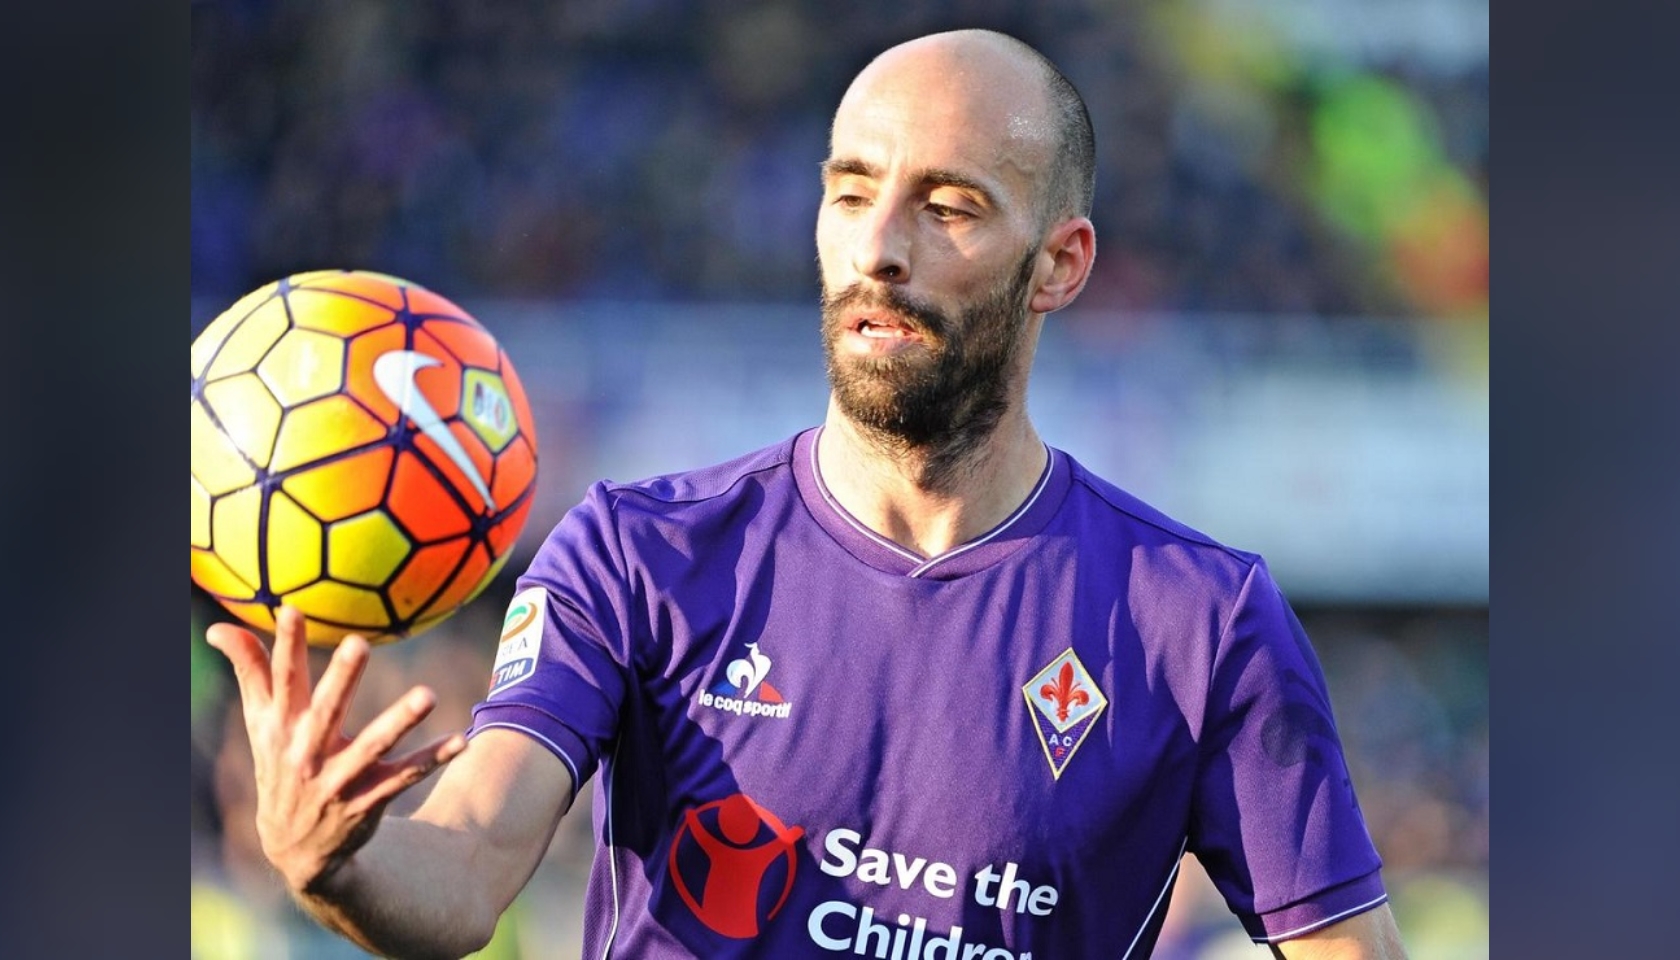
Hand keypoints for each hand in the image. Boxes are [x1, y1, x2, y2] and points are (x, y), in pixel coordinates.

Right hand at [206, 606, 467, 893]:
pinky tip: (460, 740)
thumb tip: (217, 626)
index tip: (292, 610)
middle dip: (341, 678)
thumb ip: (250, 672)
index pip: (282, 680)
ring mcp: (337, 780)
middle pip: (326, 710)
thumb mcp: (260, 723)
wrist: (293, 848)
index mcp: (282, 727)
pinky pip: (403, 778)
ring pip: (371, 747)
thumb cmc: (281, 764)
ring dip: (399, 721)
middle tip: (360, 642)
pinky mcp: (366, 801)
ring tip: (428, 695)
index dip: (285, 646)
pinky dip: (431, 759)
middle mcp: (306, 753)